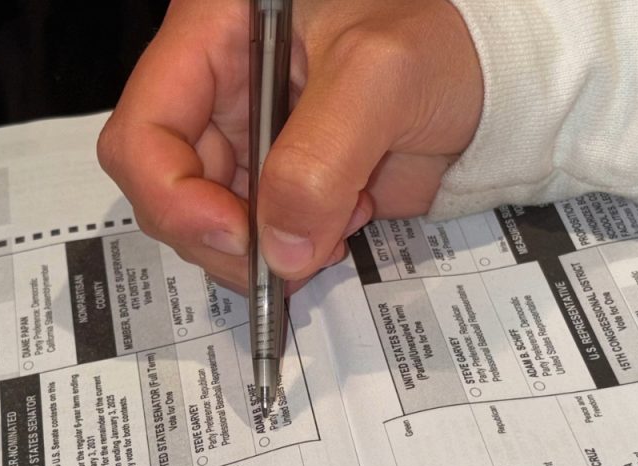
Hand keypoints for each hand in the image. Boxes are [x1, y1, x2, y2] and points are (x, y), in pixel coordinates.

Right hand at [97, 0, 482, 290]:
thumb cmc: (443, 37)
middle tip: (286, 256)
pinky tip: (338, 228)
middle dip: (222, 237)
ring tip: (330, 230)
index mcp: (214, 37)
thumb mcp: (377, 76)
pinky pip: (260, 239)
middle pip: (166, 191)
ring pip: (210, 226)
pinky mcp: (284, 184)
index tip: (234, 235)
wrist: (494, 78)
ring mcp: (250, 143)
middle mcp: (219, 93)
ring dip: (261, 252)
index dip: (172, 196)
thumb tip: (279, 250)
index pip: (142, 131)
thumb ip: (321, 159)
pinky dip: (291, 255)